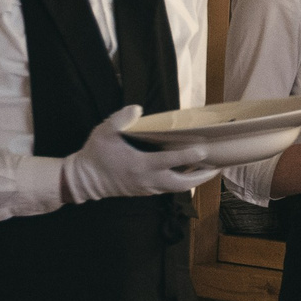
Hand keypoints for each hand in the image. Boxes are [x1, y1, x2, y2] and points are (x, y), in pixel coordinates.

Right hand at [61, 106, 215, 203]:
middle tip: (218, 167)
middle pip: (182, 183)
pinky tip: (189, 172)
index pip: (169, 161)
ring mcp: (148, 188)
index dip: (188, 156)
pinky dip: (182, 182)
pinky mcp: (145, 191)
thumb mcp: (104, 133)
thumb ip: (120, 120)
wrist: (83, 181)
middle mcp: (148, 180)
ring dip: (194, 180)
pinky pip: (169, 188)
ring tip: (209, 169)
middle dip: (202, 176)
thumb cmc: (95, 155)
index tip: (204, 150)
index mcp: (140, 165)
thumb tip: (137, 108)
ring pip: (177, 188)